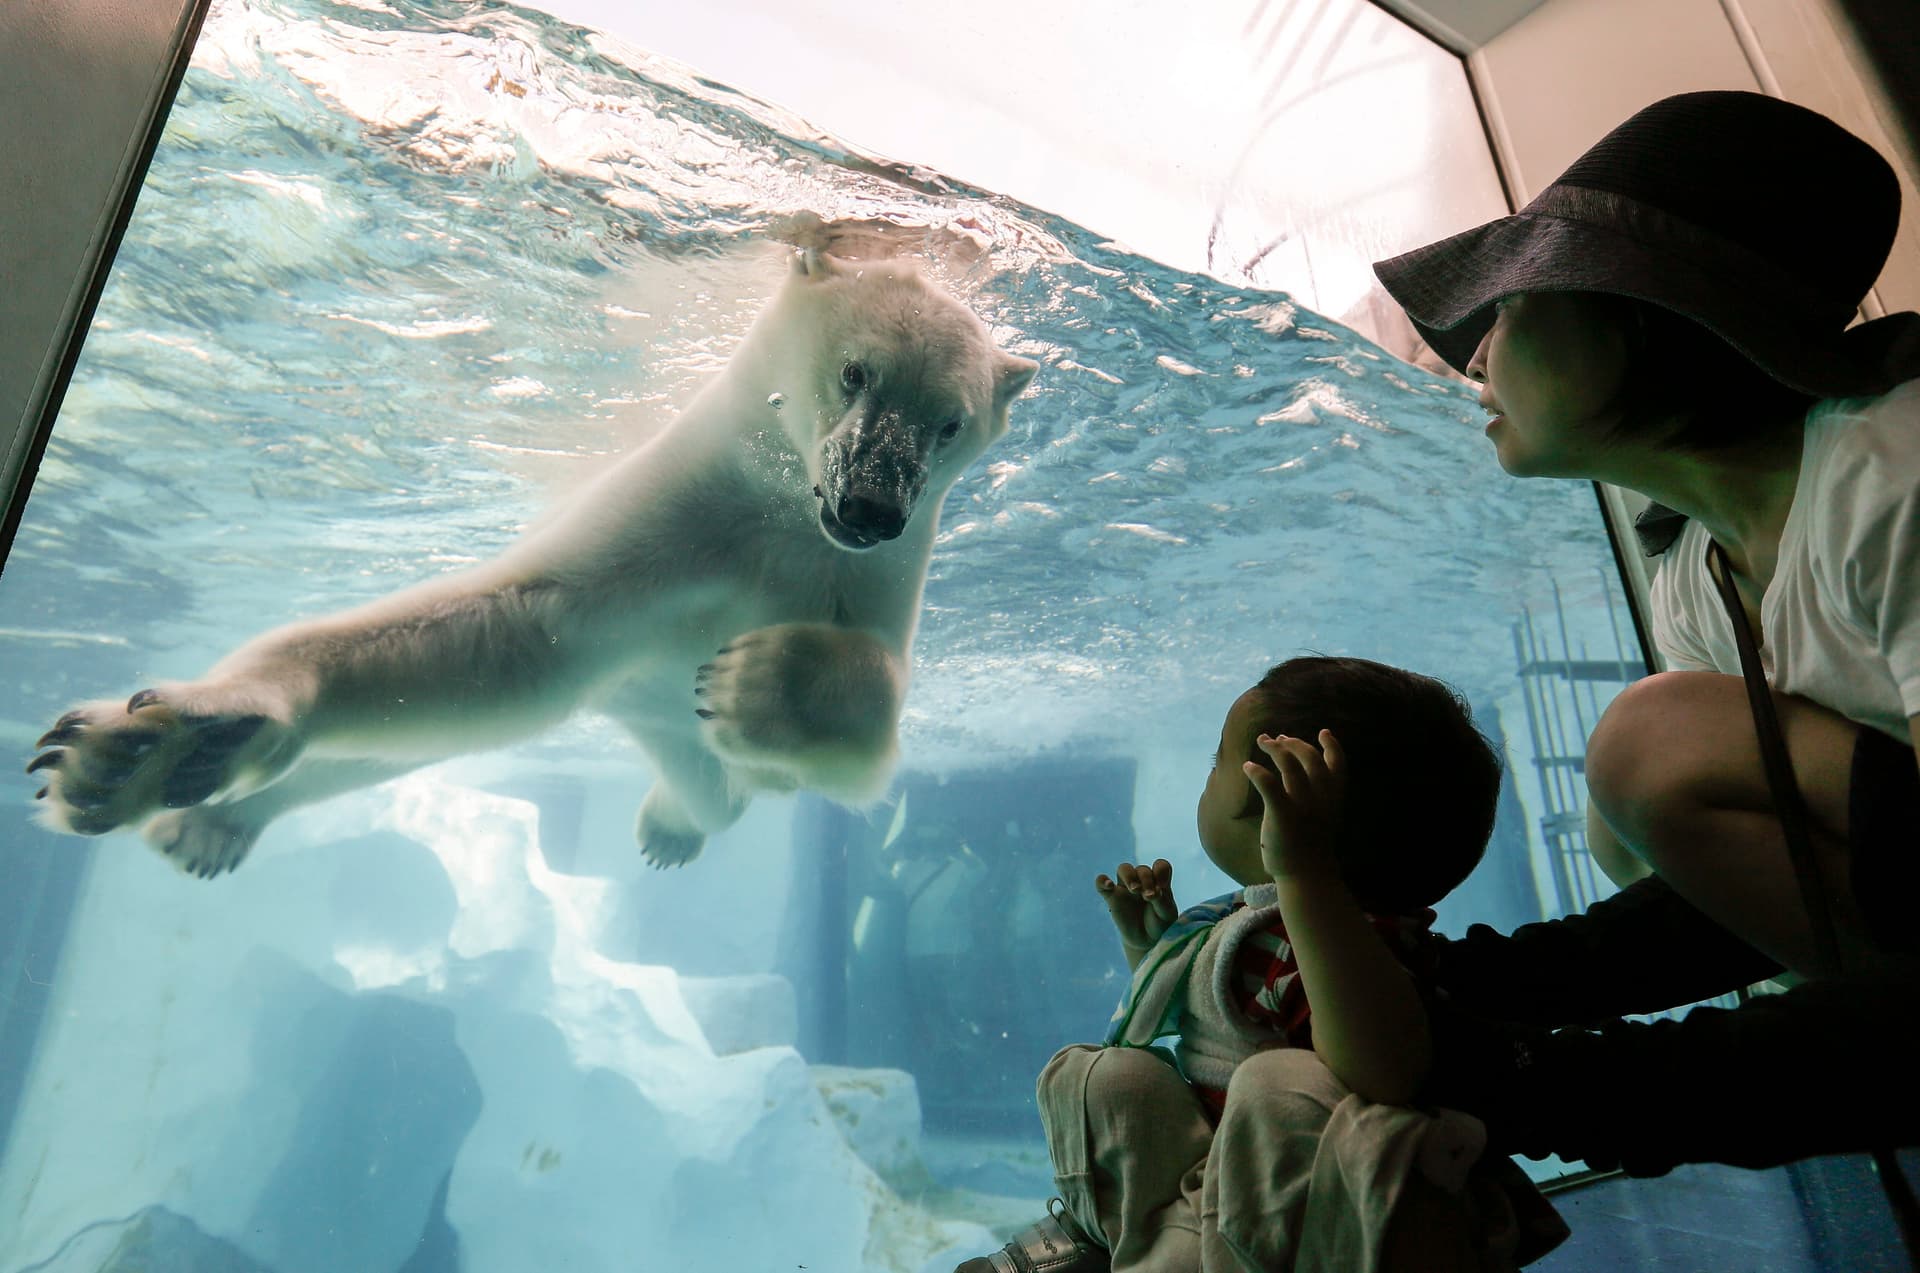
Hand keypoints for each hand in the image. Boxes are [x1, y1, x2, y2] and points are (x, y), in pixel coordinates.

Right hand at [1096, 858, 1177, 955]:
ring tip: (1134, 890)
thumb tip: (1151, 892)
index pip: (1160, 865)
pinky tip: (1109, 885)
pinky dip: (1102, 881)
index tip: (1162, 887)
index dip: (1160, 871)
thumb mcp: (1166, 914)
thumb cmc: (1159, 924)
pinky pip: (1101, 883)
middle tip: (1148, 897)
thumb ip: (1161, 901)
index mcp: (1158, 882)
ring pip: (1124, 868)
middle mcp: (1142, 881)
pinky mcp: (1112, 897)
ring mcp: (1125, 888)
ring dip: (1130, 877)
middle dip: (1146, 880)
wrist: (1146, 941)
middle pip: (1142, 869)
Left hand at [1245, 730, 1346, 883]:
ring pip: (1290, 765)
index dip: (1332, 745)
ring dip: (1275, 748)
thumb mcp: (1324, 816)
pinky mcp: (1282, 816)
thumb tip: (1301, 771)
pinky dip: (1257, 772)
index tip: (1323, 732)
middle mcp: (1321, 798)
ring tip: (1263, 741)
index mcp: (1334, 798)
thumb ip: (1319, 794)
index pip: (1339, 763)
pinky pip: (1270, 786)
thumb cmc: (1310, 844)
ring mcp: (1302, 806)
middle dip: (1293, 743)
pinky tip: (1248, 766)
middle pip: (1309, 758)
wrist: (1307, 875)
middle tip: (1278, 738)